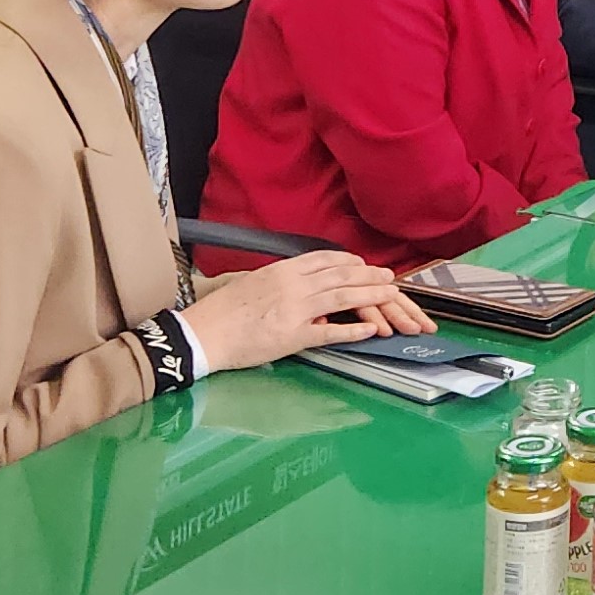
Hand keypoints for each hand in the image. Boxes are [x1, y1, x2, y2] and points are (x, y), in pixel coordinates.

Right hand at [176, 251, 422, 371]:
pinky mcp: (294, 336)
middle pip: (342, 275)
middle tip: (390, 277)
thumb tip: (301, 281)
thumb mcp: (254, 283)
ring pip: (343, 297)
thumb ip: (282, 280)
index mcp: (283, 270)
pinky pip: (331, 332)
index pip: (326, 259)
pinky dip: (354, 330)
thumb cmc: (223, 310)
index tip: (364, 263)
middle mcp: (294, 285)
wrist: (203, 333)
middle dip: (370, 275)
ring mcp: (296, 310)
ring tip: (391, 296)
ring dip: (372, 296)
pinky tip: (371, 331)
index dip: (350, 261)